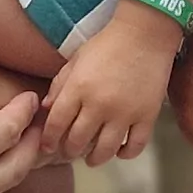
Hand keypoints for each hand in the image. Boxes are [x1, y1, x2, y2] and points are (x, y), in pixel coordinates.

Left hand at [49, 8, 178, 164]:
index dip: (48, 140)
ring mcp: (124, 113)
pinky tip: (119, 151)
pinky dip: (125, 154)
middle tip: (69, 152)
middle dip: (69, 151)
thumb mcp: (76, 59)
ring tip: (92, 158)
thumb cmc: (107, 43)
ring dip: (94, 159)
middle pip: (77, 142)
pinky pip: (135, 146)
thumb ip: (59, 85)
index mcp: (78, 88)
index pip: (55, 124)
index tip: (47, 146)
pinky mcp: (147, 116)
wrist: (146, 33)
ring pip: (105, 150)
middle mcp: (99, 105)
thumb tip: (45, 109)